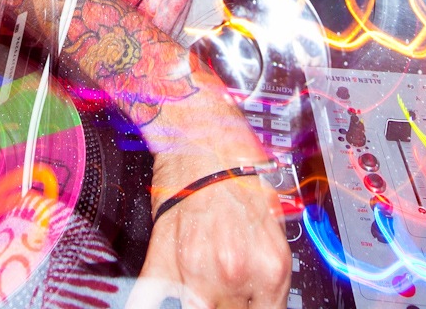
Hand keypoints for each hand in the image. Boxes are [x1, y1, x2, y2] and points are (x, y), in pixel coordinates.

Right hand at [129, 76, 291, 308]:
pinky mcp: (161, 263)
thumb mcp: (270, 219)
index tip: (247, 302)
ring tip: (202, 279)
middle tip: (226, 284)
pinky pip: (155, 301)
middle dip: (231, 301)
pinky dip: (162, 299)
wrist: (198, 134)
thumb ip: (264, 267)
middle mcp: (236, 272)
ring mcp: (197, 271)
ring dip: (204, 298)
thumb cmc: (234, 166)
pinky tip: (172, 289)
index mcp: (270, 264)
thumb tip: (260, 299)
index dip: (256, 307)